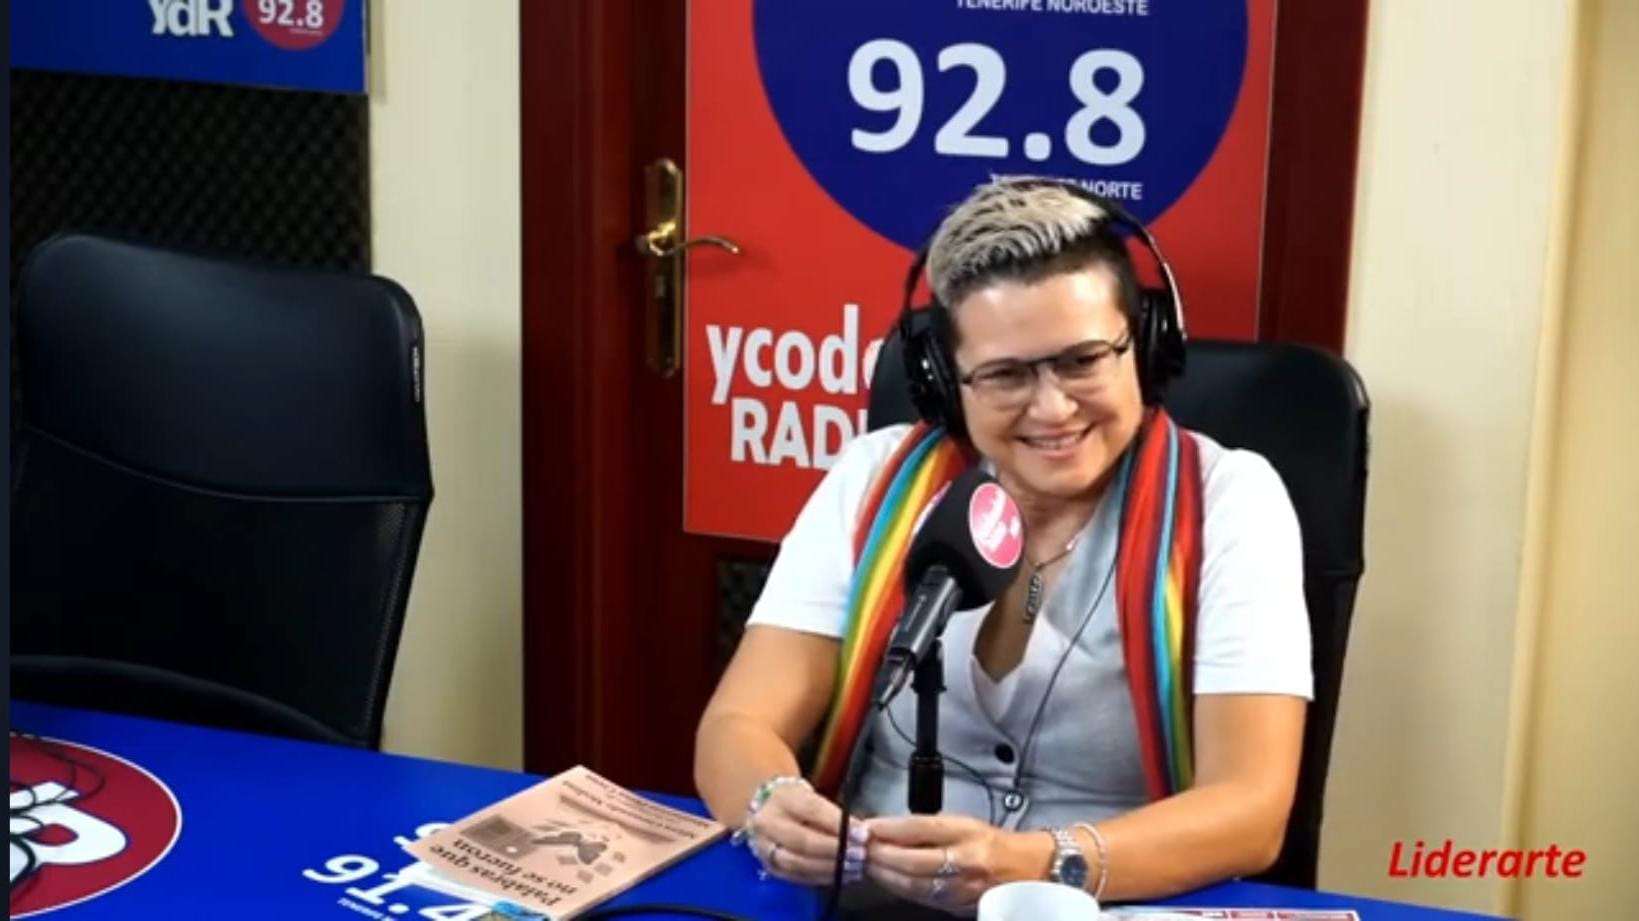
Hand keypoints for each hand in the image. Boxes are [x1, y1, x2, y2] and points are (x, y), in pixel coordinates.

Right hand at [744, 782, 868, 886]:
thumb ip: (833, 813)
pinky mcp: (769, 866)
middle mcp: (768, 822)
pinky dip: (821, 877)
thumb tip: (860, 832)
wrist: (767, 809)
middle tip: (860, 854)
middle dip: (835, 850)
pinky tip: (840, 875)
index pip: (812, 810)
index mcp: (782, 797)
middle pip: (803, 841)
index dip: (839, 824)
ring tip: (853, 868)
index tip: (863, 834)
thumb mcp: (812, 796)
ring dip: (829, 868)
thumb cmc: (798, 801)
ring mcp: (764, 847)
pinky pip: (796, 876)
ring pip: (798, 863)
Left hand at [864, 814, 1049, 912]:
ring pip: (914, 884)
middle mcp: (965, 862)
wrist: (1029, 870)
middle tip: (859, 848)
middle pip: (913, 861)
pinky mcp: (958, 907)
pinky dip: (900, 888)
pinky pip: (922, 898)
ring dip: (885, 874)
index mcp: (967, 833)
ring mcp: (962, 888)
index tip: (867, 826)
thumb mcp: (962, 823)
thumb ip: (926, 827)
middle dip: (881, 855)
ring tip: (867, 863)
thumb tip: (887, 829)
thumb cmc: (993, 843)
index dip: (890, 828)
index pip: (921, 828)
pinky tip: (887, 879)